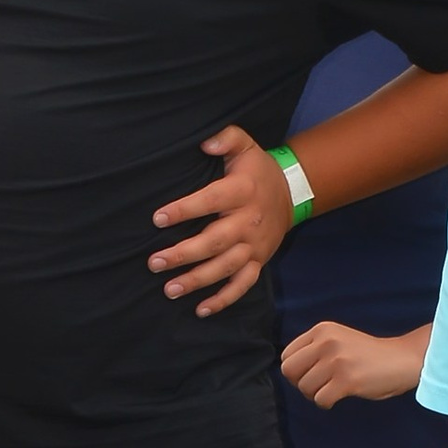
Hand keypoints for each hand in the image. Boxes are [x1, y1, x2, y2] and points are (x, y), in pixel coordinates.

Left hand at [148, 125, 293, 315]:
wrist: (293, 193)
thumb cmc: (257, 170)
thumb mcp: (246, 146)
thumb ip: (226, 138)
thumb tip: (204, 144)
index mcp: (242, 191)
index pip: (210, 201)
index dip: (184, 210)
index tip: (157, 219)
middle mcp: (249, 222)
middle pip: (214, 242)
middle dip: (183, 255)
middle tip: (154, 263)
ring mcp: (254, 246)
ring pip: (225, 268)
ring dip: (197, 281)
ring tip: (169, 289)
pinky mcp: (258, 261)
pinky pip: (242, 285)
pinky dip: (224, 299)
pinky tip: (201, 309)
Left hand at [280, 320, 427, 408]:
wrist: (402, 359)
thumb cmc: (369, 355)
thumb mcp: (338, 339)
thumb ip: (315, 348)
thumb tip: (291, 371)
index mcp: (322, 330)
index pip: (287, 354)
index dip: (295, 370)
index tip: (310, 375)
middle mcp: (326, 342)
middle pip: (290, 371)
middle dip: (299, 383)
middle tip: (317, 386)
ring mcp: (336, 361)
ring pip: (304, 388)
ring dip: (315, 395)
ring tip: (331, 390)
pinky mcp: (346, 380)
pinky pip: (320, 399)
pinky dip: (326, 403)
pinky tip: (337, 398)